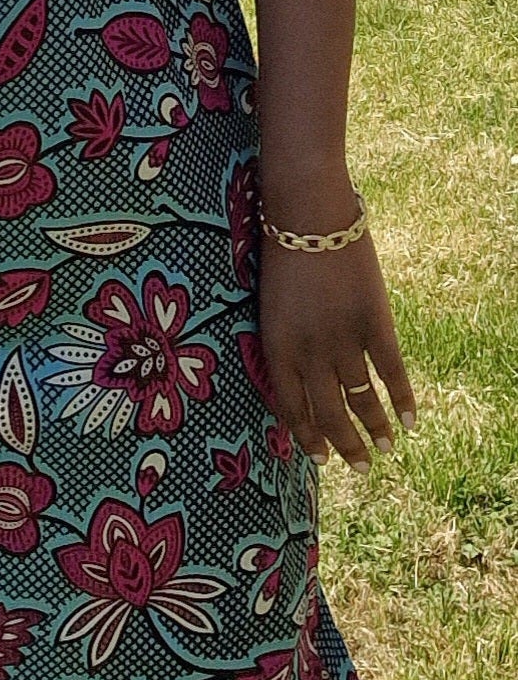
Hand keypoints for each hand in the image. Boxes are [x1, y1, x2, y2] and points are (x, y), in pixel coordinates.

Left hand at [258, 230, 417, 471]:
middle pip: (329, 412)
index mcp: (276, 347)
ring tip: (384, 447)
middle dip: (345, 444)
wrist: (308, 214)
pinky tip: (410, 421)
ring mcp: (343, 339)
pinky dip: (403, 399)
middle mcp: (308, 352)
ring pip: (362, 398)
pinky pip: (391, 371)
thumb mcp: (270, 304)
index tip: (321, 457)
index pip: (291, 407)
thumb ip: (284, 341)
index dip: (308, 436)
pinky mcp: (374, 322)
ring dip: (375, 428)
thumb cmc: (282, 251)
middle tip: (358, 465)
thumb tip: (300, 377)